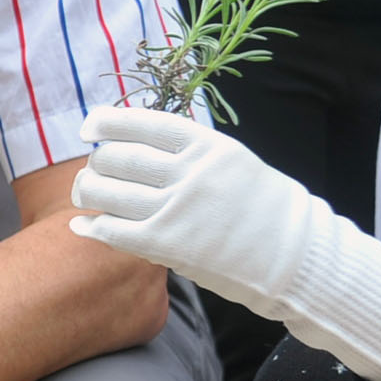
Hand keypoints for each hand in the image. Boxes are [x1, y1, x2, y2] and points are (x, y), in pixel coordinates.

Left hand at [69, 106, 380, 380]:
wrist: (297, 259)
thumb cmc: (266, 210)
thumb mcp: (235, 163)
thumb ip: (191, 152)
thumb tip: (140, 141)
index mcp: (209, 145)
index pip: (144, 122)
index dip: (108, 122)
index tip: (89, 126)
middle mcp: (191, 173)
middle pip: (119, 157)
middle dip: (98, 162)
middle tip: (93, 169)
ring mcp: (178, 209)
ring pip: (108, 191)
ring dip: (88, 191)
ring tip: (85, 194)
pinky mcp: (168, 246)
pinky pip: (114, 230)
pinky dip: (92, 226)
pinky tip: (82, 225)